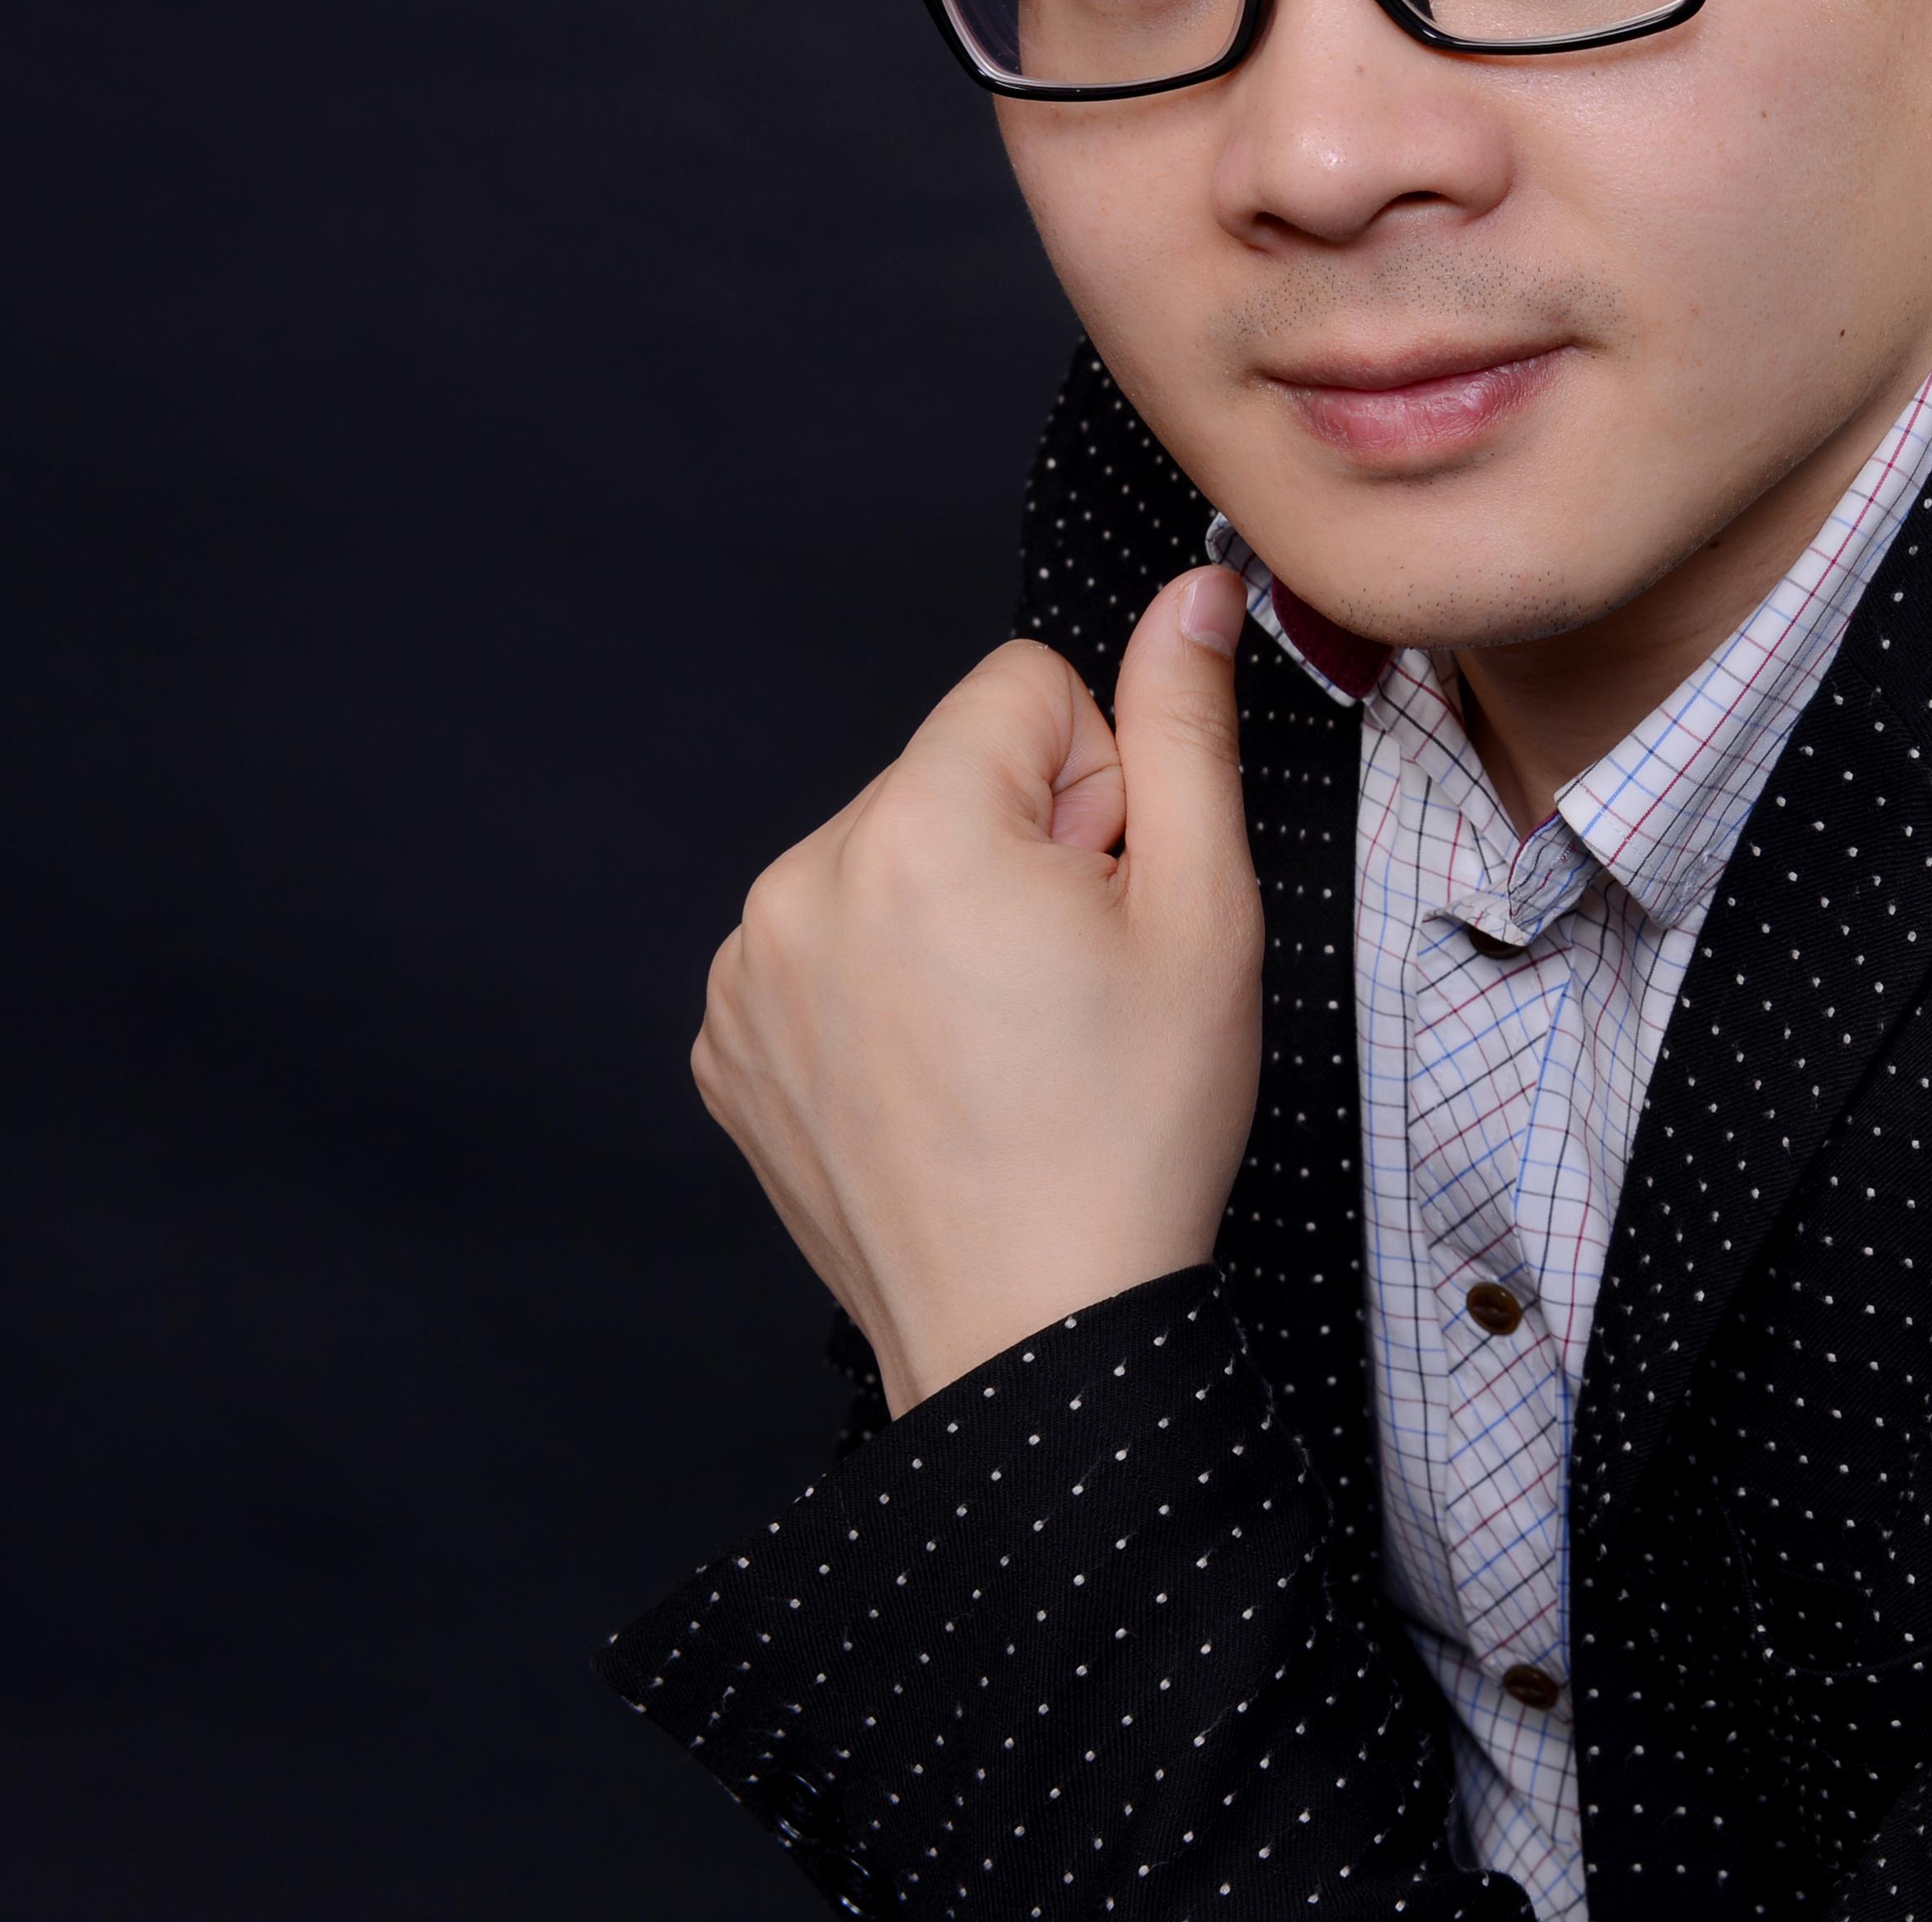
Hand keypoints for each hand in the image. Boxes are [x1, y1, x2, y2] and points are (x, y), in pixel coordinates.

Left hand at [692, 567, 1262, 1416]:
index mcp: (918, 832)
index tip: (1111, 897)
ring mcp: (747, 972)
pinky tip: (943, 1077)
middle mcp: (799, 884)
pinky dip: (886, 987)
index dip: (1101, 783)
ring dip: (952, 914)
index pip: (1026, 687)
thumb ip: (1185, 725)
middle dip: (1023, 845)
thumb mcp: (1203, 912)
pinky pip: (824, 945)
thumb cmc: (1132, 1133)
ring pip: (887, 857)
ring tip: (1009, 1039)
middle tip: (1071, 983)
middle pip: (949, 773)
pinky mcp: (727, 1044)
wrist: (1034, 1337)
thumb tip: (1191, 594)